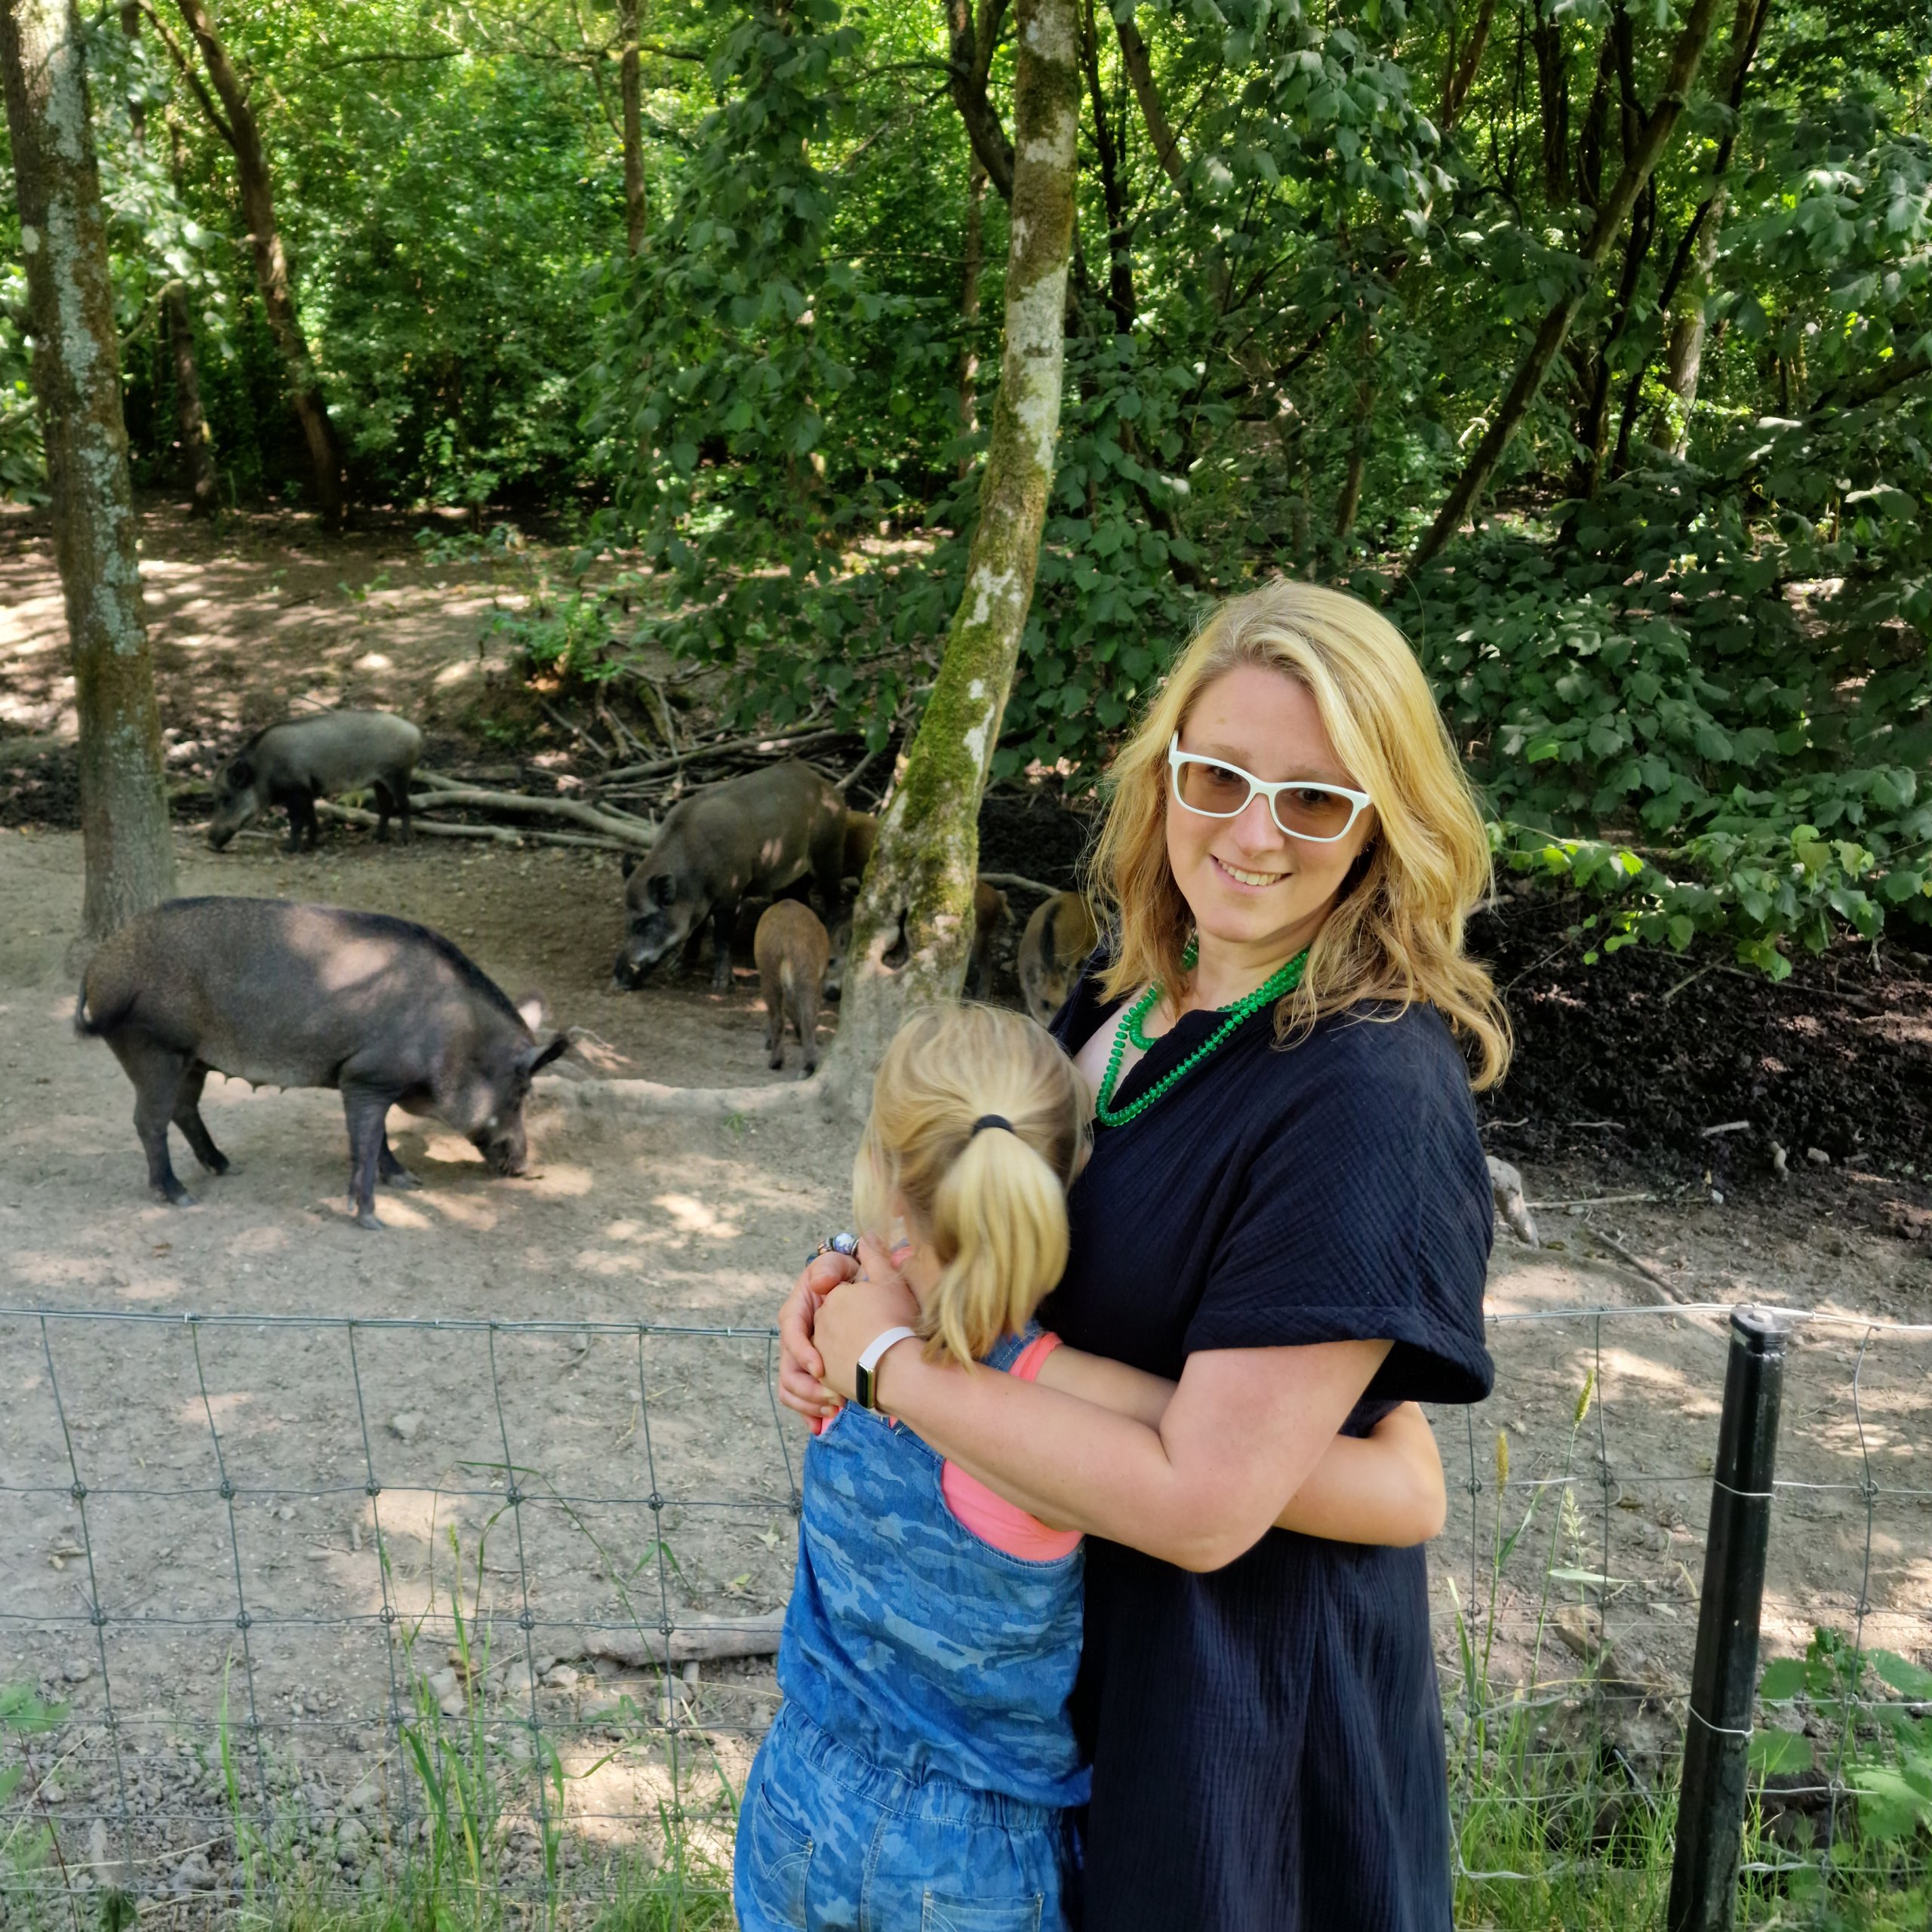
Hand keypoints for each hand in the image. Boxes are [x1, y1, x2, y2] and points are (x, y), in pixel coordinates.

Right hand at [777, 1248, 858, 1424]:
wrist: (857, 1289)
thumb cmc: (848, 1275)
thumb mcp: (838, 1263)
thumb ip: (829, 1267)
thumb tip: (819, 1282)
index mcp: (796, 1313)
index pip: (791, 1335)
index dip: (803, 1353)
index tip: (821, 1369)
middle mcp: (794, 1339)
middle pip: (787, 1371)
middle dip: (808, 1390)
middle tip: (836, 1399)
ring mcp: (801, 1358)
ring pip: (791, 1389)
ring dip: (808, 1404)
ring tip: (835, 1410)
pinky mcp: (811, 1373)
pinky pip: (801, 1399)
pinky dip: (808, 1413)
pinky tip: (821, 1425)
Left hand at [815, 1235, 920, 1402]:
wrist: (897, 1368)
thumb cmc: (895, 1321)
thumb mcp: (889, 1281)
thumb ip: (875, 1257)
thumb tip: (865, 1237)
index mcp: (833, 1297)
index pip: (845, 1296)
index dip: (865, 1304)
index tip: (883, 1314)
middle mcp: (821, 1322)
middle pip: (837, 1322)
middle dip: (853, 1328)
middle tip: (879, 1337)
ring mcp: (820, 1350)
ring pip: (833, 1347)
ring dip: (849, 1350)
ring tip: (874, 1358)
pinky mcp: (824, 1378)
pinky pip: (829, 1373)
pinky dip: (842, 1374)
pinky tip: (863, 1375)